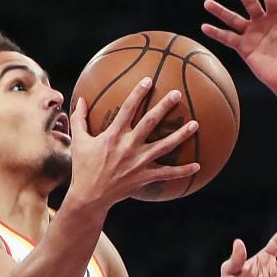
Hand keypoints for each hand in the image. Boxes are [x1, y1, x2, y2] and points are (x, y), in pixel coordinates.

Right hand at [64, 78, 200, 210]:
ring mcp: (139, 162)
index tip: (148, 80)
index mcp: (113, 135)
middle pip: (151, 122)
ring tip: (195, 124)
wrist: (90, 196)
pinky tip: (198, 166)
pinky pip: (168, 173)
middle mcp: (129, 146)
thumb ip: (79, 119)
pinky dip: (183, 171)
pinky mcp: (145, 176)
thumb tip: (79, 99)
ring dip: (181, 135)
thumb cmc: (83, 167)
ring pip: (165, 145)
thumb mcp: (78, 141)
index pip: (127, 109)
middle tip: (177, 94)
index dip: (138, 93)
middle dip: (164, 106)